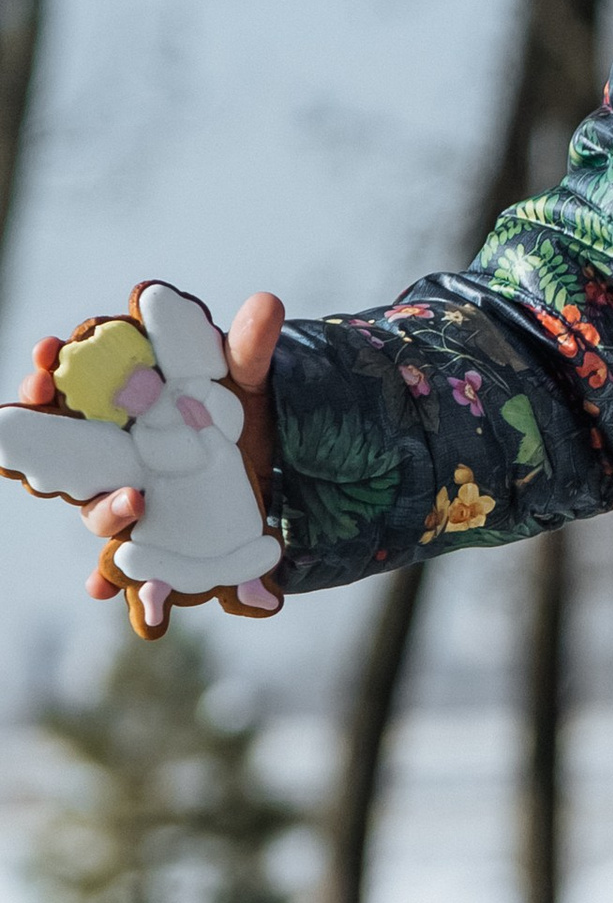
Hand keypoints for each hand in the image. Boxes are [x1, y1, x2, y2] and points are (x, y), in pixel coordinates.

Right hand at [17, 292, 280, 601]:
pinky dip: (124, 585)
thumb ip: (250, 346)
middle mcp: (112, 452)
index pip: (66, 385)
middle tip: (55, 417)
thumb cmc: (238, 409)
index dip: (47, 370)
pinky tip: (122, 599)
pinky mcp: (156, 536)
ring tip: (135, 503)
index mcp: (120, 406)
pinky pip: (130, 565)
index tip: (47, 355)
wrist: (275, 462)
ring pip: (95, 506)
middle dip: (46, 433)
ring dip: (106, 510)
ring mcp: (129, 494)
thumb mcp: (246, 380)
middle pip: (61, 448)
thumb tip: (268, 303)